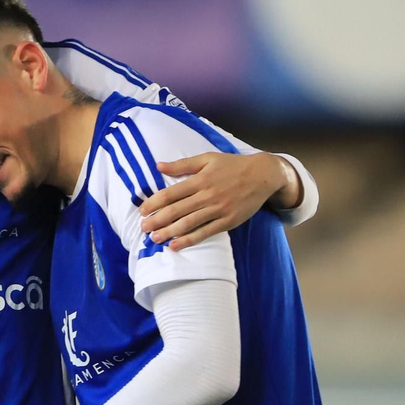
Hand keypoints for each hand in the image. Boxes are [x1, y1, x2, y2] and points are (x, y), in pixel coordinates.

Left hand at [139, 153, 294, 250]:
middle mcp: (207, 195)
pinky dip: (189, 240)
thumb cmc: (232, 165)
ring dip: (169, 232)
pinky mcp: (228, 221)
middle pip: (176, 211)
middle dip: (157, 220)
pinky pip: (205, 233)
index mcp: (200, 180)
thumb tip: (158, 166)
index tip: (142, 210)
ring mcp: (218, 210)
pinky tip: (176, 245)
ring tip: (154, 239)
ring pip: (189, 224)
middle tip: (143, 228)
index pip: (171, 194)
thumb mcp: (207, 159)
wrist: (263, 175)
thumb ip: (182, 165)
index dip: (154, 203)